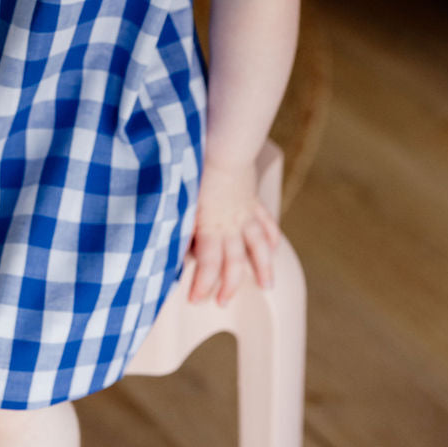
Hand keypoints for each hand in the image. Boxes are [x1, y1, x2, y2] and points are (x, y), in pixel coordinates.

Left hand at [187, 158, 279, 306]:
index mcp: (211, 227)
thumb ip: (180, 227)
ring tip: (266, 286)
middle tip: (222, 303)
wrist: (224, 144)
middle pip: (235, 263)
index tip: (195, 299)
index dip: (203, 285)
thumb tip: (175, 249)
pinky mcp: (252, 199)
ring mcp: (246, 213)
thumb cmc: (196, 169)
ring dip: (263, 268)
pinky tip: (273, 247)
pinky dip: (271, 236)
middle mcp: (232, 226)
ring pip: (259, 247)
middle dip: (229, 286)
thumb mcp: (181, 200)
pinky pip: (265, 221)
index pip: (209, 265)